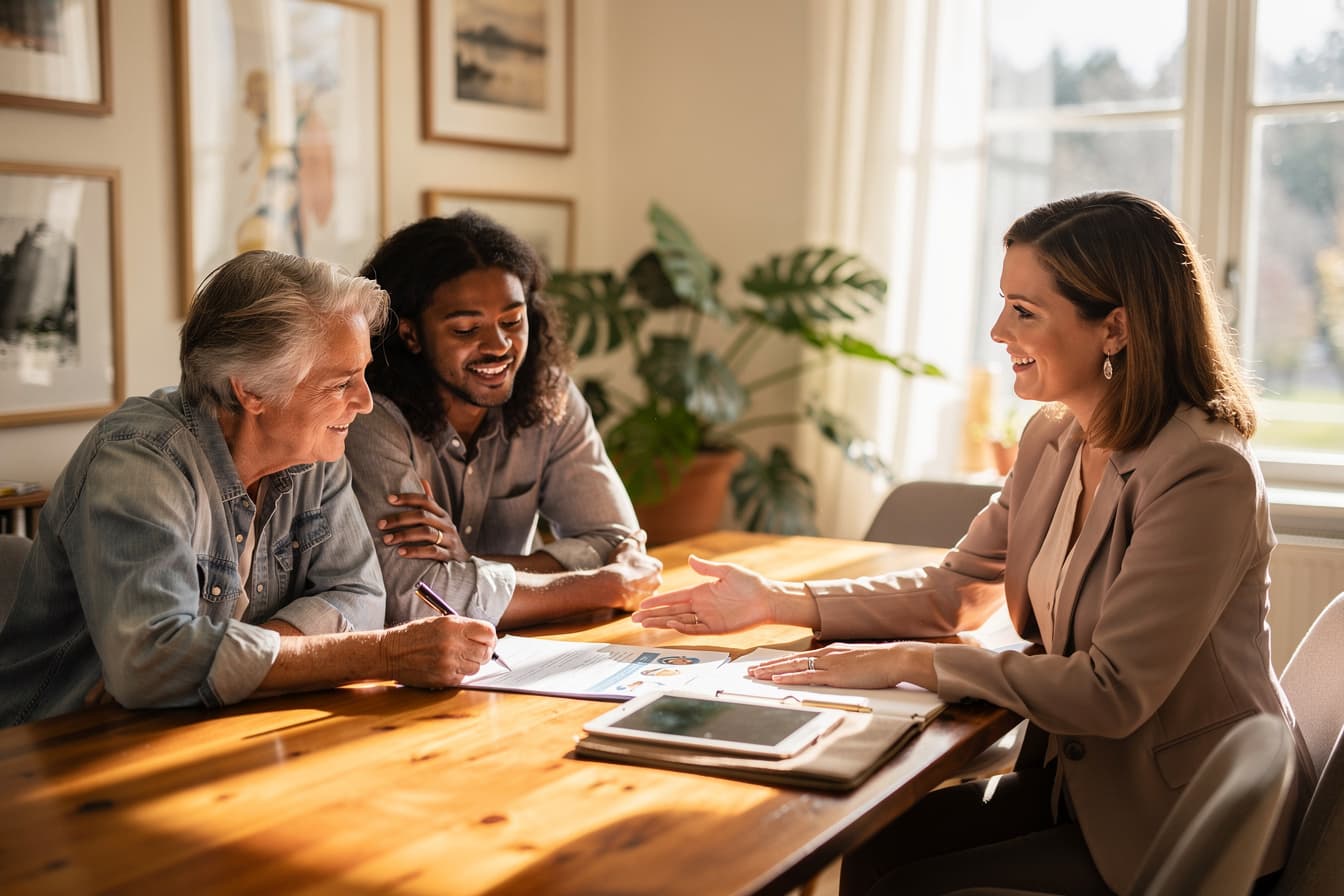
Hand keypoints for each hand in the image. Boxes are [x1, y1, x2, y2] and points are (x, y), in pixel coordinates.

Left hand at [378, 478, 467, 561]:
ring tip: (387, 539)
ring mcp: (449, 539)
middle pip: (423, 516)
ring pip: (427, 532)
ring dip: (404, 535)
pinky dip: (415, 551)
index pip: (426, 500)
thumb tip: (422, 479)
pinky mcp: (448, 555)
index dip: (407, 498)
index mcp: (442, 514)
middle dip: (400, 519)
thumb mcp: (439, 520)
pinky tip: (401, 552)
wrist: (463, 560)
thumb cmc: (444, 537)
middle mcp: (447, 524)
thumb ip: (430, 503)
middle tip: (381, 524)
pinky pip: (432, 551)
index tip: (389, 499)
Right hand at [381, 613, 497, 688]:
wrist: (390, 653)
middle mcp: (453, 644)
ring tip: (457, 658)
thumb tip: (486, 637)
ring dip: (471, 664)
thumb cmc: (415, 635)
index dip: (490, 637)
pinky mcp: (444, 679)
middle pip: (486, 651)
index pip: (488, 632)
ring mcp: (449, 663)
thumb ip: (464, 628)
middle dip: (484, 651)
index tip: (487, 640)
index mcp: (453, 626)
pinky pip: (463, 678)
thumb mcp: (440, 622)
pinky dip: (459, 673)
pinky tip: (447, 666)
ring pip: (477, 667)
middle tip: (475, 651)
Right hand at [595, 529, 662, 611]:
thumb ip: (636, 538)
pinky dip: (632, 600)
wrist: (611, 586)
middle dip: (641, 578)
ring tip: (624, 588)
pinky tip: (623, 597)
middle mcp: (658, 581)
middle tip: (627, 576)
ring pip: (645, 591)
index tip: (630, 566)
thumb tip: (642, 532)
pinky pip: (638, 602)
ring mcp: (650, 595)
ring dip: (638, 590)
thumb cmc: (620, 564)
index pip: (651, 565)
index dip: (640, 565)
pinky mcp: (641, 606)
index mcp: (656, 567)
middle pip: (650, 578)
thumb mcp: (627, 546)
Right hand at [632, 554, 792, 632]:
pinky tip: (670, 624)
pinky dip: (682, 627)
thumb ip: (706, 568)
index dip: (658, 601)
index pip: (674, 598)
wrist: (767, 598)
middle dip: (653, 615)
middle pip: (671, 611)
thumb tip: (690, 558)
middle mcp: (701, 606)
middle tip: (635, 619)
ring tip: (645, 624)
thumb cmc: (749, 583)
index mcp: (700, 592)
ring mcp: (708, 618)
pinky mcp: (717, 628)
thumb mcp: (726, 571)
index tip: (642, 604)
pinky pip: (695, 629)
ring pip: (679, 621)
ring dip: (662, 622)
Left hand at [747, 642, 937, 690]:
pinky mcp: (834, 675)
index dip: (779, 662)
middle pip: (790, 660)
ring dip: (772, 671)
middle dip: (768, 666)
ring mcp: (829, 664)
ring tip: (755, 675)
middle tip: (750, 671)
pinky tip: (777, 679)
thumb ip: (843, 666)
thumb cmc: (881, 663)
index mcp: (831, 652)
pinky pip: (806, 676)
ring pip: (793, 666)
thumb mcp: (857, 662)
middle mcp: (826, 655)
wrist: (895, 659)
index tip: (764, 666)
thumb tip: (835, 673)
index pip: (798, 657)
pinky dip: (789, 677)